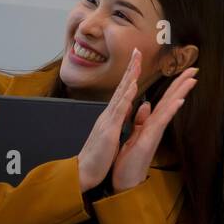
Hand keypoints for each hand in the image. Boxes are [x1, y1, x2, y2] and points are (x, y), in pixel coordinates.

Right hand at [78, 49, 141, 191]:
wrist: (84, 173)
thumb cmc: (99, 156)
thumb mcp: (113, 134)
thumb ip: (121, 119)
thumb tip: (131, 107)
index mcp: (112, 116)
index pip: (123, 91)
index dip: (131, 75)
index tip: (139, 60)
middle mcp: (109, 114)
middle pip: (121, 86)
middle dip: (131, 68)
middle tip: (139, 50)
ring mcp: (107, 121)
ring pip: (120, 95)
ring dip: (130, 77)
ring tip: (138, 61)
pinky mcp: (108, 131)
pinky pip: (118, 111)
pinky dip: (126, 97)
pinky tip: (132, 86)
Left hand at [111, 66, 197, 191]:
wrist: (124, 183)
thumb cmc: (128, 162)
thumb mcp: (134, 136)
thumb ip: (140, 121)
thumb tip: (145, 105)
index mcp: (150, 124)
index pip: (164, 101)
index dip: (174, 86)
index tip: (184, 73)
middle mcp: (155, 126)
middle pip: (170, 101)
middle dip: (182, 84)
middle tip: (195, 68)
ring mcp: (154, 133)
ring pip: (169, 108)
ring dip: (180, 93)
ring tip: (192, 79)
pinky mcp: (149, 141)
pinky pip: (160, 123)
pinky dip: (170, 111)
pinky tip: (179, 101)